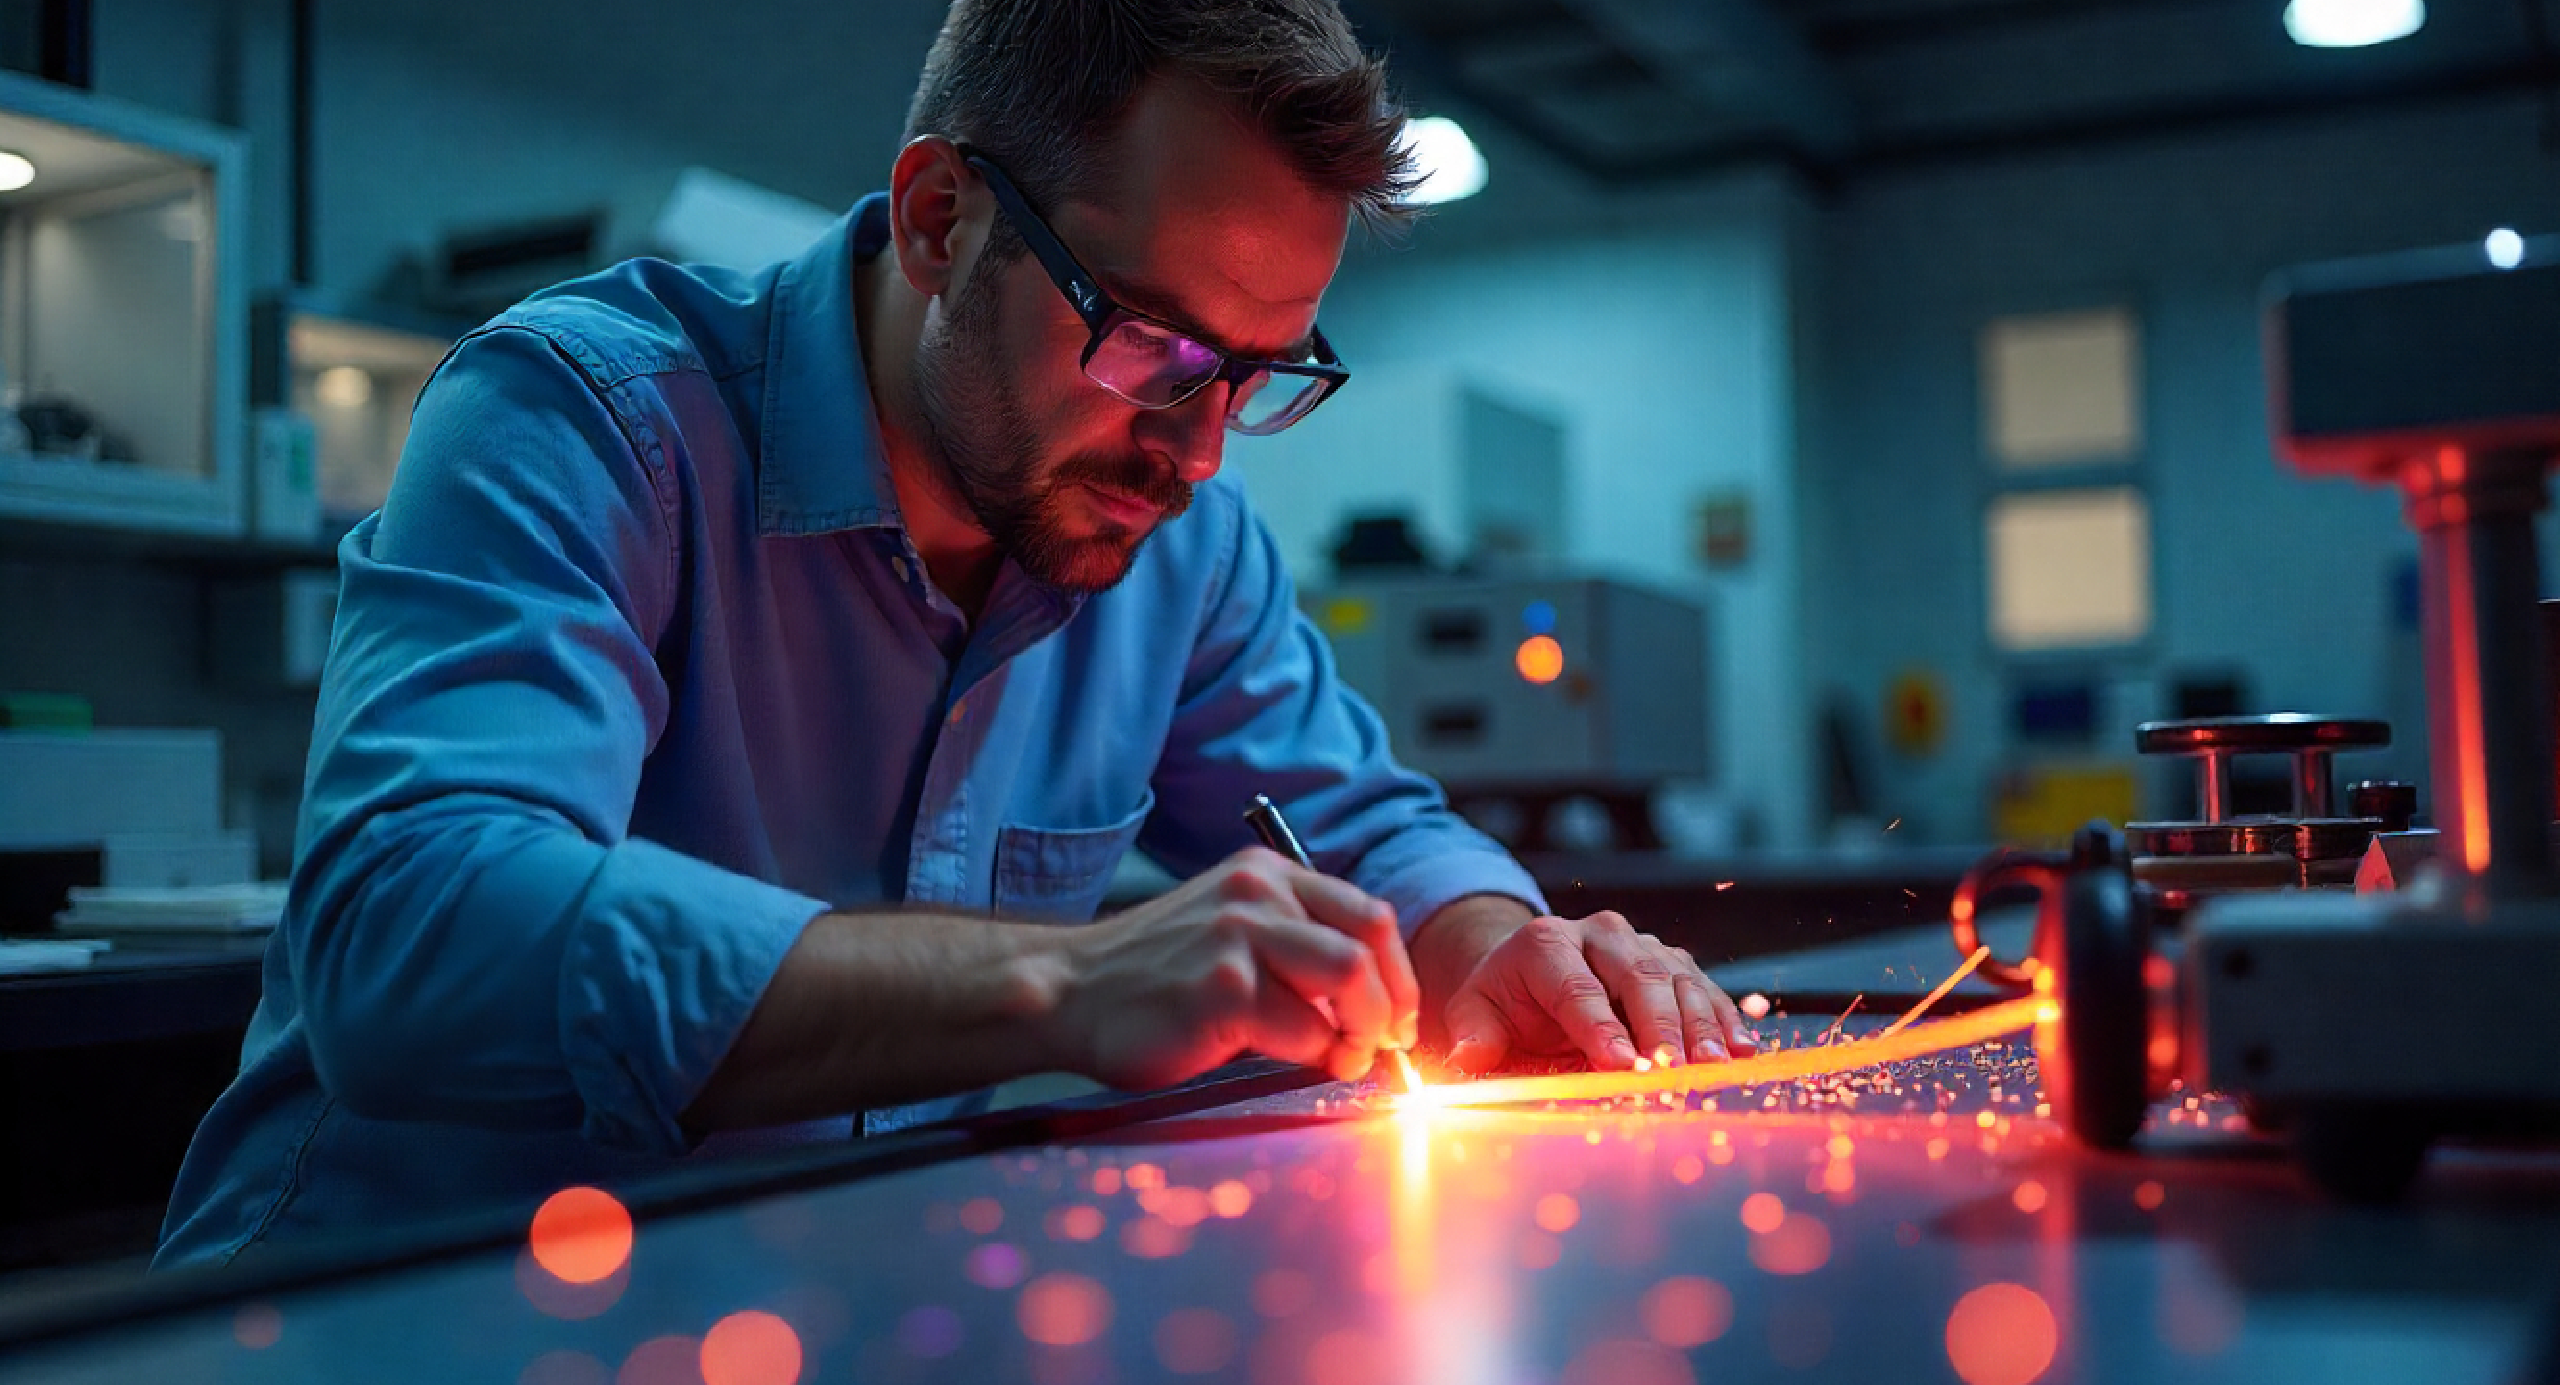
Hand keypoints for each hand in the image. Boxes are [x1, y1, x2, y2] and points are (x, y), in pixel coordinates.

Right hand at [1050, 848, 1419, 1089]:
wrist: (1068, 994)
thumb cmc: (1151, 978)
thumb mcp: (1226, 930)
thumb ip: (1291, 944)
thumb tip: (1371, 999)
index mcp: (1265, 875)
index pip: (1369, 914)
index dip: (1398, 975)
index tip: (1396, 1018)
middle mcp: (1257, 894)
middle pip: (1368, 945)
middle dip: (1388, 1007)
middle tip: (1376, 1048)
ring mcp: (1239, 937)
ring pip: (1350, 983)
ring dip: (1358, 1034)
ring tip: (1337, 1059)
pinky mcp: (1225, 988)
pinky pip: (1306, 1031)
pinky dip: (1312, 1057)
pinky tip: (1286, 1061)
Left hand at [1436, 910, 1755, 1074]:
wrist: (1533, 969)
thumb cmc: (1504, 1000)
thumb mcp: (1474, 1013)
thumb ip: (1473, 1035)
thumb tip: (1468, 1059)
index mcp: (1545, 944)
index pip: (1576, 987)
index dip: (1600, 1027)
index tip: (1619, 1064)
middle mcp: (1599, 934)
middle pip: (1637, 977)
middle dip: (1658, 1026)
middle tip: (1671, 1070)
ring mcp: (1642, 944)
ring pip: (1677, 979)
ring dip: (1699, 1026)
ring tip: (1713, 1066)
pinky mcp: (1673, 962)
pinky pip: (1704, 987)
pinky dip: (1724, 1019)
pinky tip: (1741, 1050)